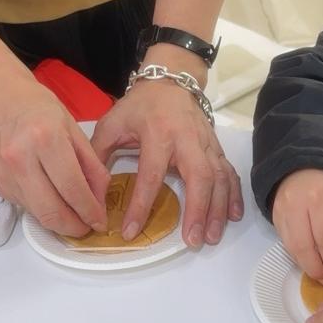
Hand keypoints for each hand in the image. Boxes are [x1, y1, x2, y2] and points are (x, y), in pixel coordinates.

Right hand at [0, 72, 109, 237]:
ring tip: (75, 215)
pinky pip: (26, 207)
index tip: (100, 220)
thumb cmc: (36, 106)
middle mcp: (21, 160)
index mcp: (45, 139)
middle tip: (88, 226)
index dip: (90, 211)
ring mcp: (6, 175)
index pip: (72, 188)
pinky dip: (44, 209)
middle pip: (52, 212)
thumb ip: (90, 164)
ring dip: (60, 222)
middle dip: (75, 227)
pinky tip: (53, 199)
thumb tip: (100, 197)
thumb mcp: (73, 127)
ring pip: (38, 215)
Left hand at [91, 79, 242, 247]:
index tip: (131, 232)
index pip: (150, 175)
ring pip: (219, 177)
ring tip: (211, 237)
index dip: (141, 205)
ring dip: (218, 208)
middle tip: (193, 241)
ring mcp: (206, 142)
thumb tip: (88, 190)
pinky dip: (234, 194)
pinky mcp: (216, 145)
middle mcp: (186, 139)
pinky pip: (229, 171)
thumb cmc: (139, 106)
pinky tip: (233, 216)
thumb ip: (98, 154)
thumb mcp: (112, 123)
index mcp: (157, 134)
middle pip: (198, 176)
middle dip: (198, 210)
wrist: (170, 80)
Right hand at [272, 169, 322, 287]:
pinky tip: (308, 260)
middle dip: (317, 270)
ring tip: (320, 275)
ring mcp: (281, 209)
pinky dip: (296, 255)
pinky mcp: (273, 214)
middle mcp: (296, 204)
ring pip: (291, 247)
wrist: (309, 165)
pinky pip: (284, 241)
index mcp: (320, 199)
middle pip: (304, 247)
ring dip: (305, 266)